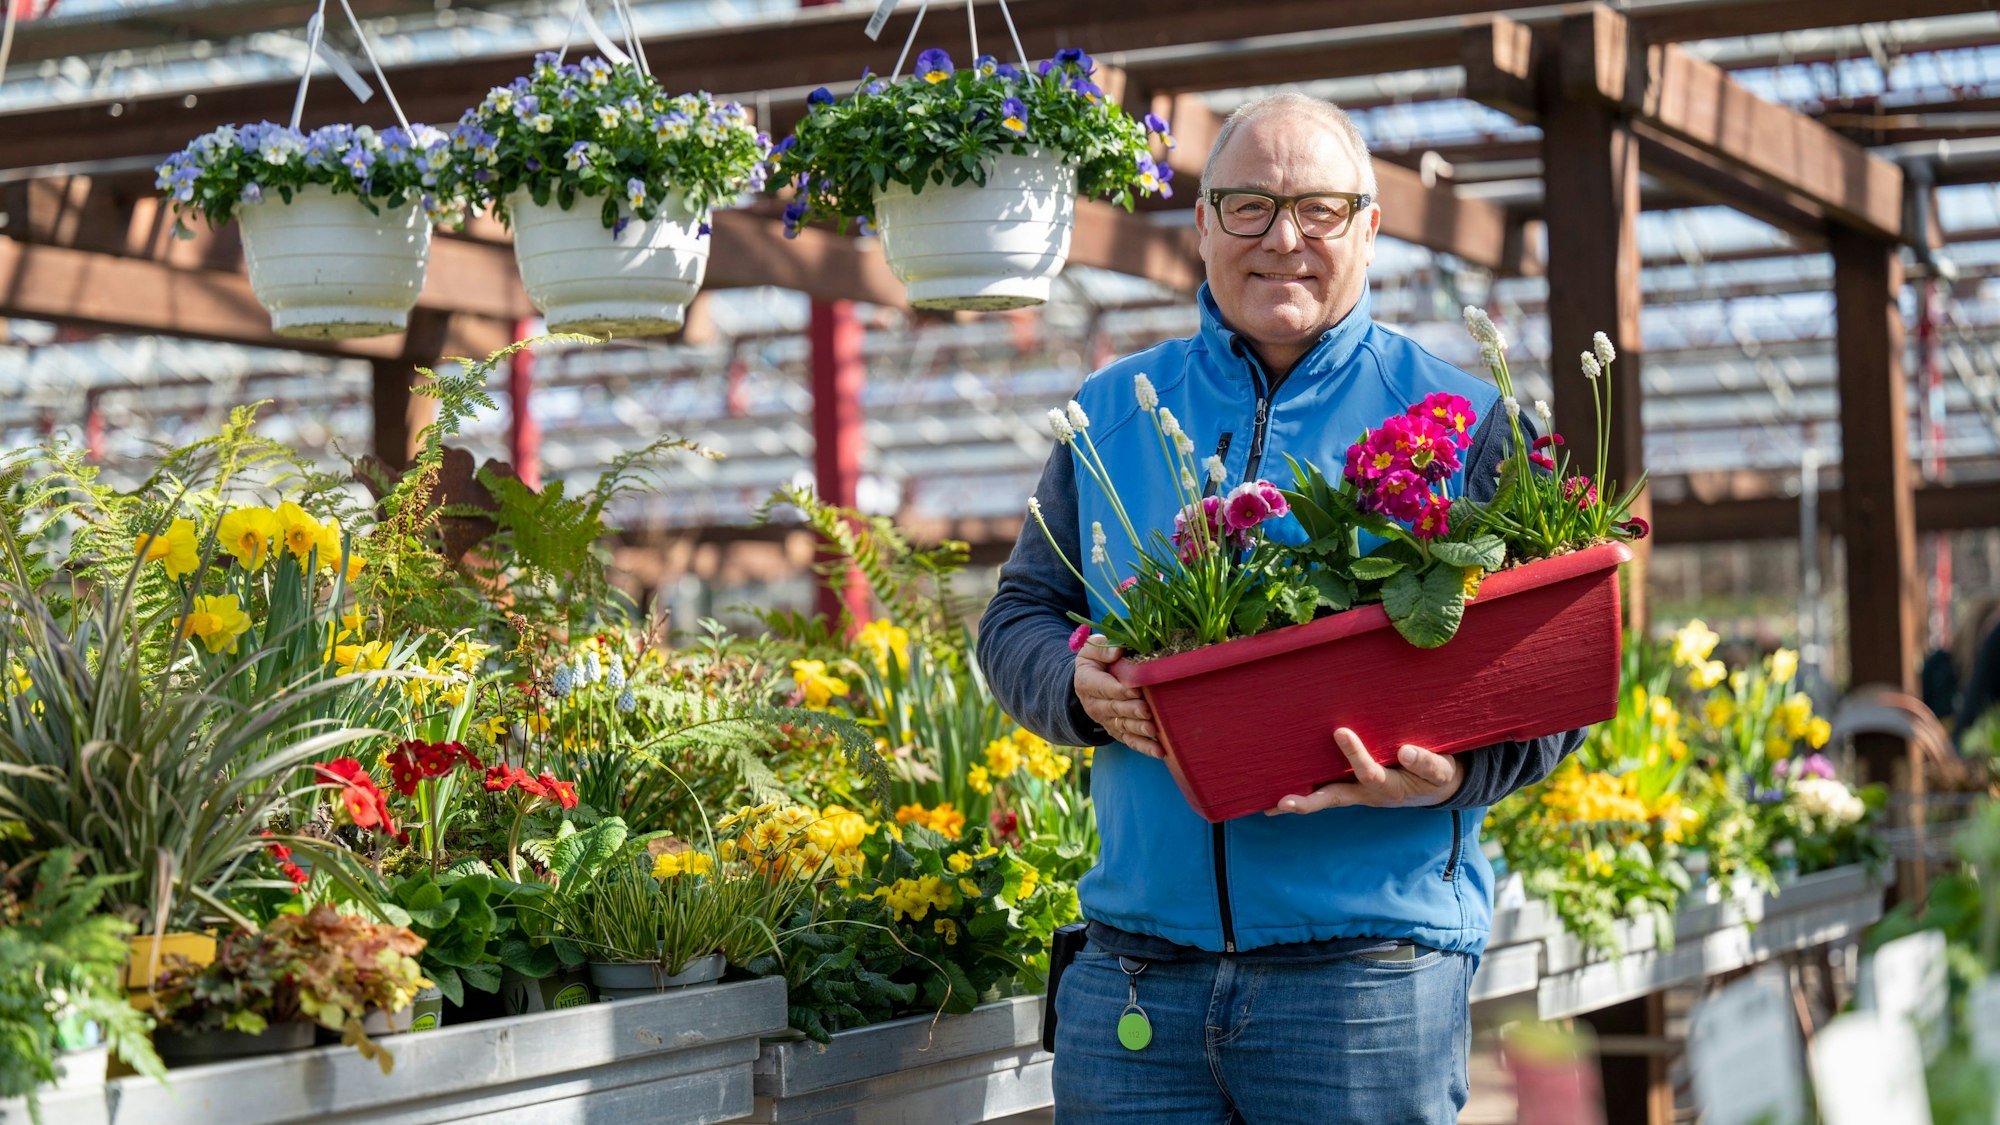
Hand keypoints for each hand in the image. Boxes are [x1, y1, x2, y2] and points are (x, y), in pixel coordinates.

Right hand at [1072, 635, 1162, 758]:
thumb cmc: (1096, 661)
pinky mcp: (1117, 731)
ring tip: (1154, 731)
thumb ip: (1102, 648)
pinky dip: (1145, 748)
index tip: (1136, 690)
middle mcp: (1094, 705)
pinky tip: (1160, 752)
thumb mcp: (1092, 649)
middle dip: (1132, 711)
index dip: (1119, 689)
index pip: (1103, 687)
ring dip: (1139, 730)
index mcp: (1086, 683)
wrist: (1088, 683)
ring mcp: (1106, 721)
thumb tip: (1117, 651)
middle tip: (1147, 711)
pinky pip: (1130, 741)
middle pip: (1114, 709)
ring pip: (1123, 727)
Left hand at [1265, 727, 1463, 813]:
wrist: (1438, 786)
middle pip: (1334, 798)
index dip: (1356, 755)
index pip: (1369, 773)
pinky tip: (1274, 796)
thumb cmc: (1436, 772)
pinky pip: (1323, 790)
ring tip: (1271, 805)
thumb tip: (1407, 752)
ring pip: (1324, 798)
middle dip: (1310, 801)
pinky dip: (1302, 793)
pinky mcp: (1350, 786)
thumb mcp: (1441, 770)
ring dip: (1299, 803)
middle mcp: (1368, 794)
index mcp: (1390, 787)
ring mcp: (1357, 792)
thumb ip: (1428, 764)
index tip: (1341, 731)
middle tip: (1285, 802)